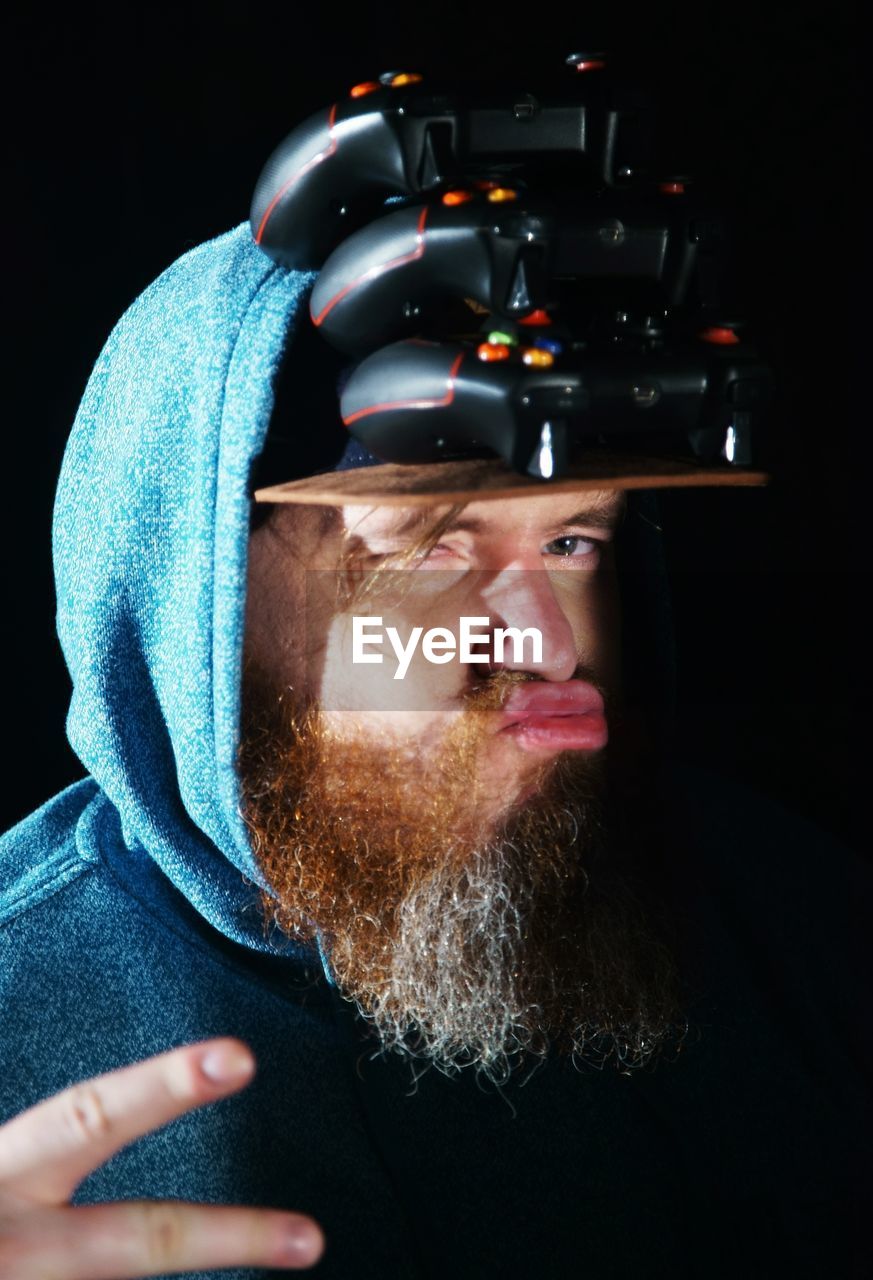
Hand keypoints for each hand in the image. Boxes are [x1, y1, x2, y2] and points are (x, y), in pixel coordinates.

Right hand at [0, 1038, 324, 1276]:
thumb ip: (25, 1149)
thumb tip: (84, 1118)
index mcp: (1, 1174)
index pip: (88, 1116)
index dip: (165, 1087)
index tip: (241, 1059)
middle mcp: (13, 1245)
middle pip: (135, 1240)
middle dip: (227, 1237)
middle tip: (311, 1239)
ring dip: (215, 1257)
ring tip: (293, 1255)